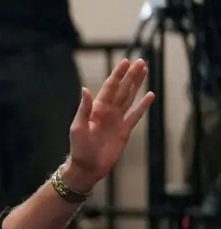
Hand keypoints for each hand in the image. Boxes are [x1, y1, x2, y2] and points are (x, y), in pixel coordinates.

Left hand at [63, 59, 154, 190]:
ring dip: (137, 85)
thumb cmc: (79, 148)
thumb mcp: (78, 128)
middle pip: (122, 89)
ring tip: (144, 72)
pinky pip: (135, 115)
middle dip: (131, 76)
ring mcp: (117, 120)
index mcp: (97, 109)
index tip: (125, 62)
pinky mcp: (124, 130)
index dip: (118, 74)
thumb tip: (85, 89)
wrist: (87, 167)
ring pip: (129, 98)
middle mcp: (108, 111)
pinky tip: (150, 95)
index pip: (110, 87)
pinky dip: (143, 105)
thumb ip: (84, 109)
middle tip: (141, 61)